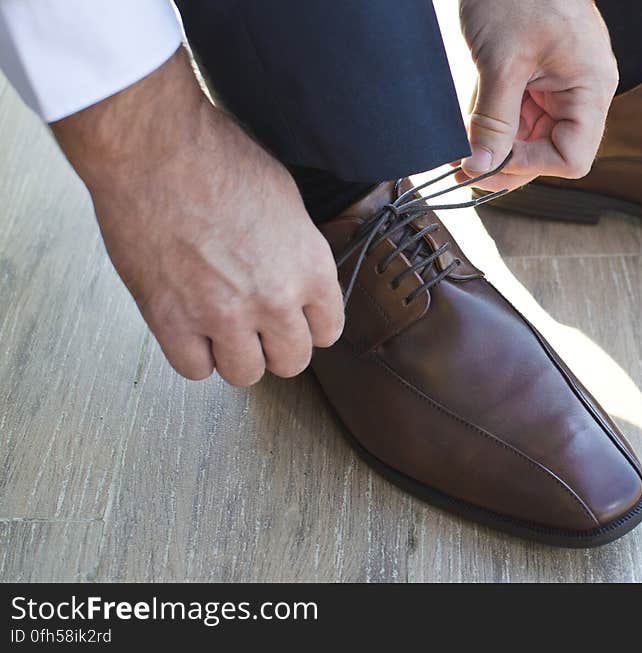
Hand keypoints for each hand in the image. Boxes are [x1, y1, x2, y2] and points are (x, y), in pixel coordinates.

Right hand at [52, 49, 343, 385]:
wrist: (155, 147)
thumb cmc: (218, 157)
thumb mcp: (286, 200)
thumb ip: (298, 251)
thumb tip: (296, 276)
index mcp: (310, 267)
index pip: (328, 331)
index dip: (309, 325)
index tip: (294, 319)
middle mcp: (275, 299)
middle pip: (291, 361)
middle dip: (276, 345)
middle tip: (257, 325)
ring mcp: (223, 314)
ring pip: (245, 374)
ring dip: (236, 355)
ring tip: (222, 327)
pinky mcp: (172, 320)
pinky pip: (194, 370)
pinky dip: (194, 354)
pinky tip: (190, 328)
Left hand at [458, 0, 617, 190]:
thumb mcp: (502, 62)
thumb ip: (493, 121)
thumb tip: (481, 166)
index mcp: (590, 88)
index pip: (572, 157)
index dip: (531, 167)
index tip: (490, 163)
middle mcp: (581, 92)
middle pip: (550, 151)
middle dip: (508, 161)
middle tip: (466, 167)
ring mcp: (560, 85)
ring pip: (531, 137)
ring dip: (497, 145)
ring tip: (462, 148)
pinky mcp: (538, 78)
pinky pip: (519, 115)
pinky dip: (494, 124)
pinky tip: (469, 128)